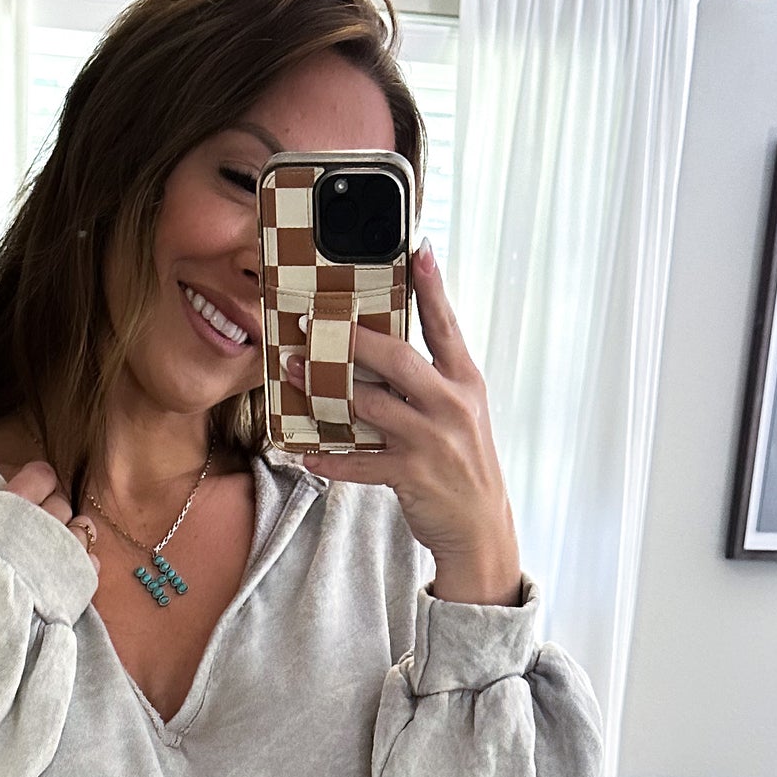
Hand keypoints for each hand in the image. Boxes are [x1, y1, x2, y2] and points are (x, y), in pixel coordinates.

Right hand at [0, 460, 99, 569]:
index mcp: (19, 502)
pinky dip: (82, 562)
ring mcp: (68, 546)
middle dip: (51, 513)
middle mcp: (48, 519)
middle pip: (61, 502)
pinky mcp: (81, 573)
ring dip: (70, 535)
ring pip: (82, 527)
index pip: (42, 474)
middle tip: (35, 531)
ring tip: (53, 552)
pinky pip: (91, 558)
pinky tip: (65, 572)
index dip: (38, 483)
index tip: (30, 495)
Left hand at [283, 243, 523, 606]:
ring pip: (371, 406)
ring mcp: (431, 441)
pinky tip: (304, 451)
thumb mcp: (461, 414)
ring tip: (296, 375)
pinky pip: (360, 463)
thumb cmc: (463, 464)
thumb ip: (430, 382)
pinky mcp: (412, 475)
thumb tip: (383, 353)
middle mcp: (451, 406)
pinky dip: (330, 459)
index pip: (446, 326)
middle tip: (315, 325)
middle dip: (352, 341)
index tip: (417, 249)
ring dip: (327, 391)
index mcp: (465, 383)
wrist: (480, 526)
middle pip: (397, 359)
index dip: (432, 288)